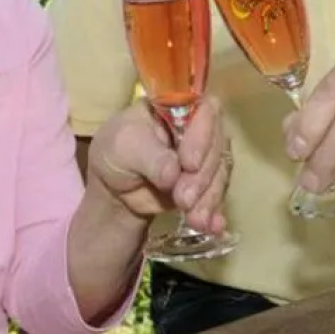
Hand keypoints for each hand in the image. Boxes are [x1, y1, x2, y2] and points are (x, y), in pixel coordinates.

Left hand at [87, 97, 230, 234]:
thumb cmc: (115, 154)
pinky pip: (218, 195)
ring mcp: (204, 156)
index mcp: (177, 107)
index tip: (188, 164)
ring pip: (220, 172)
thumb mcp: (124, 147)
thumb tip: (174, 174)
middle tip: (182, 199)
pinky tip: (213, 227)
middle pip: (217, 145)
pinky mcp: (205, 184)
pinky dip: (216, 211)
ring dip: (210, 197)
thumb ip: (150, 157)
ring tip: (195, 220)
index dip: (203, 135)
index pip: (205, 110)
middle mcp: (197, 128)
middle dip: (203, 176)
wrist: (114, 191)